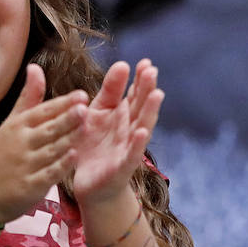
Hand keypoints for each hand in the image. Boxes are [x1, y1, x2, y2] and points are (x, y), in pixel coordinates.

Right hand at [0, 64, 86, 224]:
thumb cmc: (3, 152)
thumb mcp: (13, 123)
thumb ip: (29, 97)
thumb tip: (35, 67)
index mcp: (19, 126)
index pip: (43, 111)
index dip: (62, 104)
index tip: (82, 95)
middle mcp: (21, 143)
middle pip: (48, 129)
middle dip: (66, 119)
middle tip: (84, 108)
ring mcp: (25, 165)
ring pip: (51, 150)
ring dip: (69, 139)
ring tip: (86, 127)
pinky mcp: (29, 186)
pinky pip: (48, 174)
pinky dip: (61, 165)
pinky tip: (75, 156)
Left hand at [72, 59, 162, 207]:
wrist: (90, 184)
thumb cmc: (95, 145)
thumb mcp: (98, 113)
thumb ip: (110, 91)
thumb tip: (123, 64)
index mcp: (123, 115)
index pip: (135, 94)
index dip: (140, 79)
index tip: (145, 62)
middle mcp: (130, 129)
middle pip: (141, 107)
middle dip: (147, 90)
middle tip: (151, 71)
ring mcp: (129, 147)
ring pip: (142, 126)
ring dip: (150, 111)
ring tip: (157, 95)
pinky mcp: (122, 167)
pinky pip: (131, 154)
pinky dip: (137, 144)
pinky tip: (142, 132)